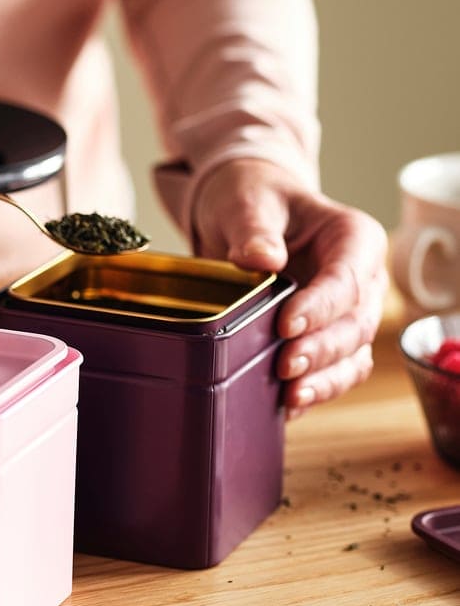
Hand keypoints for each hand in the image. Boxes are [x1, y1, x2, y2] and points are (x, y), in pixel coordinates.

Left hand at [192, 159, 388, 416]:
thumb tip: (261, 257)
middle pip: (356, 324)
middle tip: (284, 366)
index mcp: (353, 238)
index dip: (321, 307)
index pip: (347, 279)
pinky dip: (315, 390)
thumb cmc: (253, 200)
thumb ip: (253, 229)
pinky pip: (333, 372)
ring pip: (352, 356)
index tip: (287, 325)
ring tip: (290, 395)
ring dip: (323, 379)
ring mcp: (348, 313)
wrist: (244, 215)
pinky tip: (287, 405)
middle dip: (322, 350)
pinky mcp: (327, 338)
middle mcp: (362, 279)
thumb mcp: (246, 202)